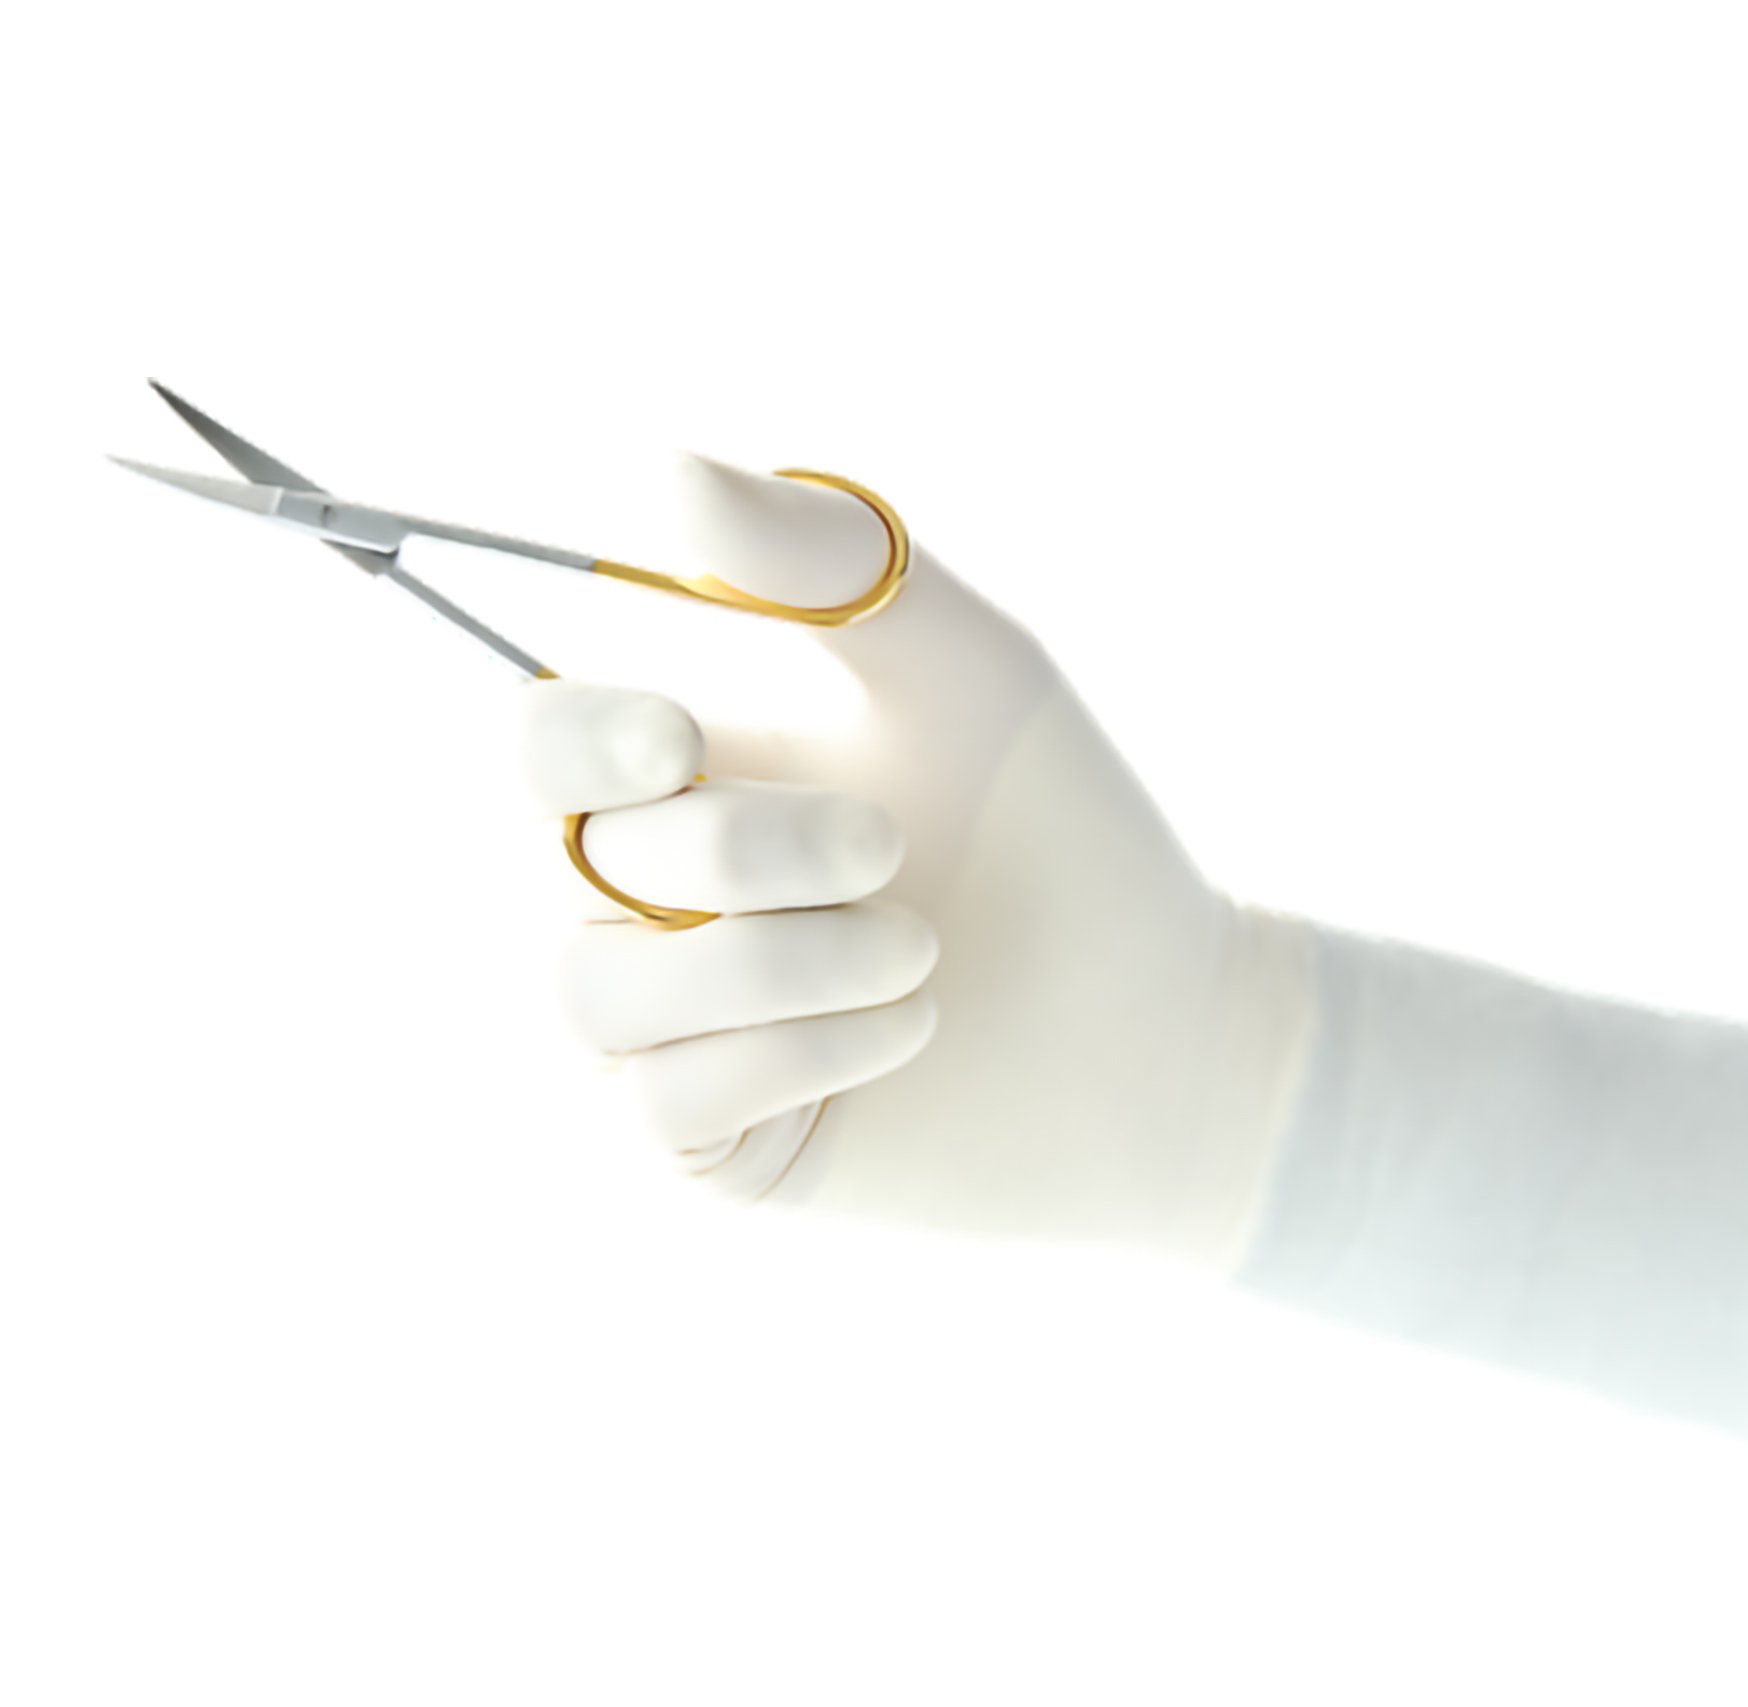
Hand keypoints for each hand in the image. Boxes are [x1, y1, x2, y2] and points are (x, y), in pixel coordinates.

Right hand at [520, 455, 1314, 1267]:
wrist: (1164, 1023)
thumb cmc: (1065, 835)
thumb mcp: (964, 670)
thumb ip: (829, 564)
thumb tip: (662, 473)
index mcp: (687, 784)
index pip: (535, 746)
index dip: (575, 741)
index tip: (682, 737)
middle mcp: (645, 906)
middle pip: (571, 862)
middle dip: (745, 851)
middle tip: (890, 847)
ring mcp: (667, 1034)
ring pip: (599, 991)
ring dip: (778, 960)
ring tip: (920, 954)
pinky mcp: (709, 1145)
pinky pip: (672, 1097)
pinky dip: (803, 1052)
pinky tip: (914, 1031)